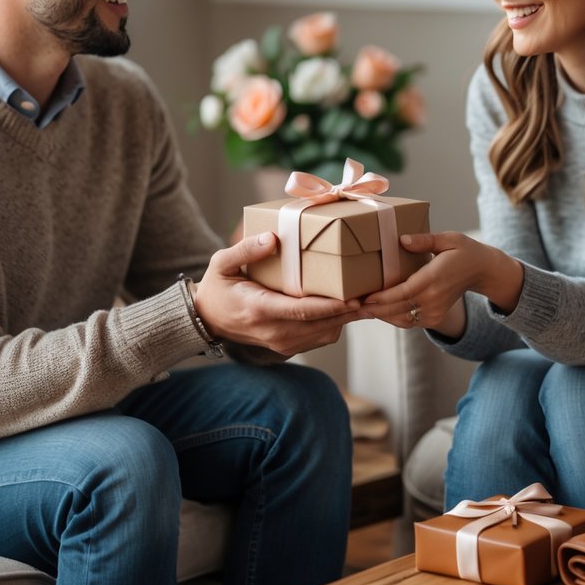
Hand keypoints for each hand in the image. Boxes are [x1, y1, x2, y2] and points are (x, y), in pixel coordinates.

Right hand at [193, 233, 362, 356]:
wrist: (206, 321)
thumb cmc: (217, 287)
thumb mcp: (221, 263)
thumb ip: (245, 250)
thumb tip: (273, 237)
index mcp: (260, 310)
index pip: (302, 311)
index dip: (331, 306)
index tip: (355, 297)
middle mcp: (274, 332)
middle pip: (321, 324)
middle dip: (350, 311)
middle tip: (377, 294)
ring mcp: (282, 344)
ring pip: (325, 333)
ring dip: (347, 318)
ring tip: (369, 297)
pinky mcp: (288, 347)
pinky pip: (320, 337)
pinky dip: (337, 323)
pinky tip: (349, 306)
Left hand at [360, 232, 523, 336]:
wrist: (482, 271)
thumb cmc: (463, 251)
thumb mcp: (449, 239)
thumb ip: (425, 240)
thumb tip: (402, 240)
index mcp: (434, 279)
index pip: (403, 292)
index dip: (381, 298)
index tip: (363, 298)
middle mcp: (434, 299)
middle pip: (398, 308)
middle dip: (374, 309)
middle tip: (351, 306)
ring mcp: (435, 311)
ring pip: (401, 318)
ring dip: (381, 315)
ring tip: (360, 309)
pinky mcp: (435, 318)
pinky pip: (409, 322)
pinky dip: (393, 318)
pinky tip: (378, 311)